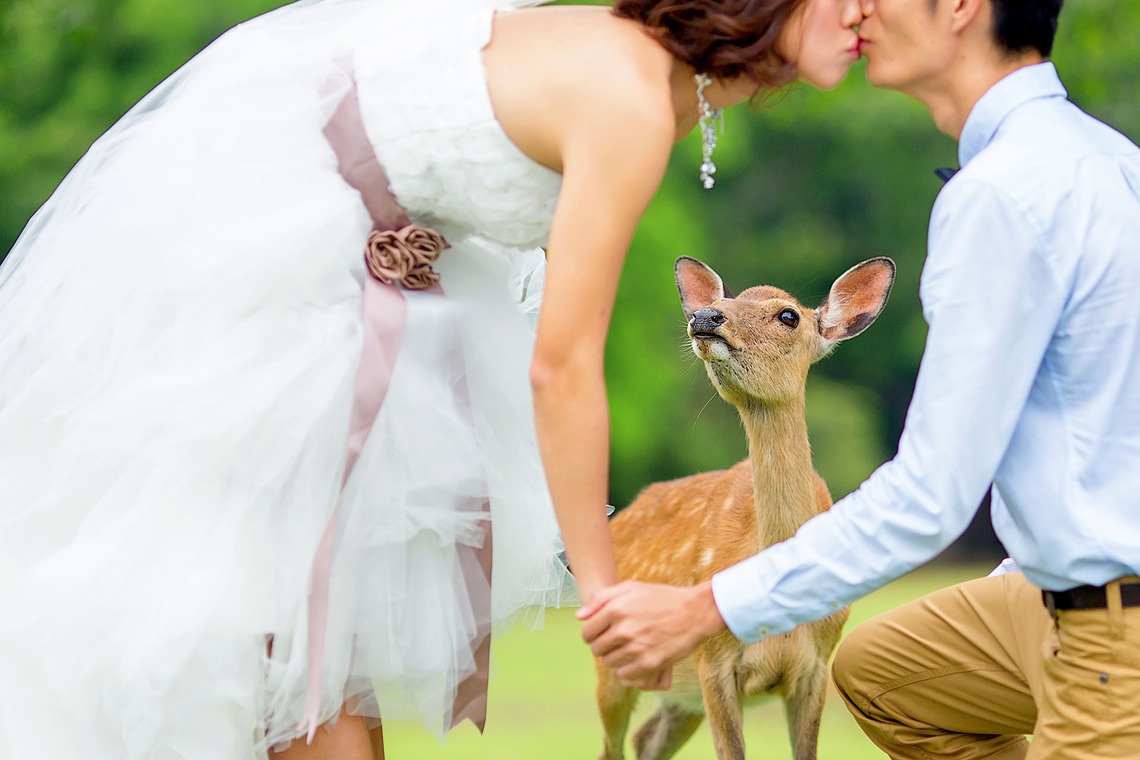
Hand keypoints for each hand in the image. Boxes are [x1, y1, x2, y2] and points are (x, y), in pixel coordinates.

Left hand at [577, 580, 726, 687]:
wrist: (694, 612)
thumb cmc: (661, 598)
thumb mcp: (630, 588)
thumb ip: (601, 600)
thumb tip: (579, 617)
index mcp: (616, 609)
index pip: (587, 632)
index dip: (591, 635)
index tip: (601, 634)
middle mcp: (624, 629)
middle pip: (597, 649)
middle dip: (603, 646)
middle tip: (616, 641)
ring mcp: (636, 648)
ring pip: (609, 663)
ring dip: (615, 658)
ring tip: (628, 649)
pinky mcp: (649, 664)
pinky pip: (624, 675)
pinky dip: (626, 670)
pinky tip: (635, 659)